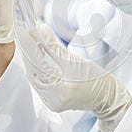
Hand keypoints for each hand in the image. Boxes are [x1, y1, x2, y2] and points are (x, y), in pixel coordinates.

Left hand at [17, 23, 131, 131]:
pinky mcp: (51, 100)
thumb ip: (53, 46)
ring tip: (28, 40)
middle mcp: (51, 99)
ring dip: (30, 58)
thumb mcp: (75, 60)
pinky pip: (38, 81)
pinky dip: (36, 67)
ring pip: (34, 76)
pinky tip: (34, 56)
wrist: (108, 97)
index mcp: (59, 90)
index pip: (38, 62)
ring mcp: (50, 102)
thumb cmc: (98, 80)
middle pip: (33, 70)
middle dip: (28, 50)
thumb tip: (40, 30)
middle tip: (23, 31)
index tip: (23, 29)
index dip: (29, 44)